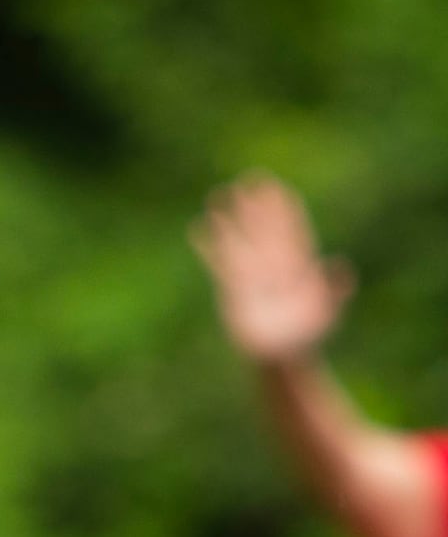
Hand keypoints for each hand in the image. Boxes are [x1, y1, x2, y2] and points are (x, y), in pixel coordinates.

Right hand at [196, 176, 351, 367]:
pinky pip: (217, 261)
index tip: (276, 188)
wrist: (280, 358)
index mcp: (297, 268)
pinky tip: (198, 228)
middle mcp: (273, 266)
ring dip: (231, 219)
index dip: (283, 210)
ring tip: (219, 194)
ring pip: (240, 240)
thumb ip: (333, 291)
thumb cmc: (305, 339)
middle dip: (257, 206)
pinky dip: (208, 245)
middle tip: (250, 178)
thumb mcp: (324, 314)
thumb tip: (338, 265)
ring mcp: (251, 276)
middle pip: (264, 229)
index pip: (290, 231)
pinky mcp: (231, 288)